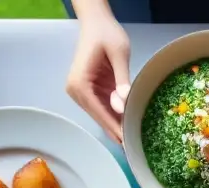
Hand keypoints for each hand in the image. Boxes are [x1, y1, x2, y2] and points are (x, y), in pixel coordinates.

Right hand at [66, 7, 130, 142]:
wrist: (96, 22)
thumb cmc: (106, 33)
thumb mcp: (119, 53)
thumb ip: (122, 78)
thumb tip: (123, 103)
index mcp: (79, 82)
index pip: (98, 111)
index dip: (113, 126)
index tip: (126, 139)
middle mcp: (76, 91)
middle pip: (98, 116)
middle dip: (115, 129)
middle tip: (133, 145)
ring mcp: (81, 92)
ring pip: (100, 114)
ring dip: (116, 124)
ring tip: (133, 138)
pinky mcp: (89, 91)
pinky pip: (103, 107)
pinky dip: (115, 115)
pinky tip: (127, 125)